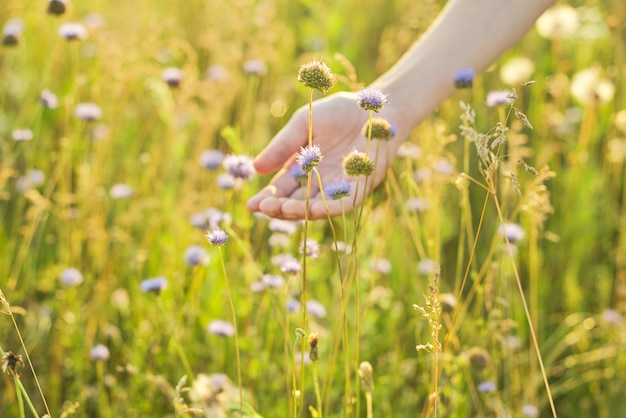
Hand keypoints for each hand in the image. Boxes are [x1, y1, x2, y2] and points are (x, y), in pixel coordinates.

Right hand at [247, 91, 409, 219]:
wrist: (374, 106)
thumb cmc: (339, 112)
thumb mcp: (303, 125)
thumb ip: (282, 146)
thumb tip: (255, 169)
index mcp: (303, 169)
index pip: (282, 190)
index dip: (267, 199)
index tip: (252, 205)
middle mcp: (319, 183)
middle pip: (296, 202)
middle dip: (280, 208)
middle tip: (265, 209)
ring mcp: (339, 187)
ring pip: (317, 207)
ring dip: (300, 211)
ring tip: (283, 209)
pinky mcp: (359, 187)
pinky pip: (343, 203)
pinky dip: (328, 208)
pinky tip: (313, 210)